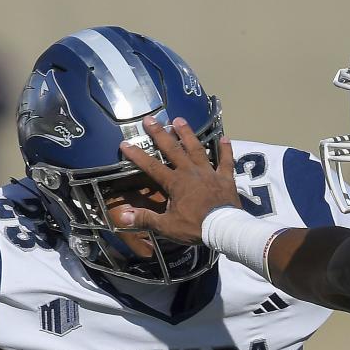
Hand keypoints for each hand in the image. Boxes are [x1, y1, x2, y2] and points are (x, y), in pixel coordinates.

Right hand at [118, 116, 240, 243]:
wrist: (224, 230)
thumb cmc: (195, 227)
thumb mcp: (167, 226)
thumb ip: (146, 219)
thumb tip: (123, 216)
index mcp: (175, 183)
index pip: (152, 166)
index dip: (137, 155)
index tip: (125, 143)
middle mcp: (191, 172)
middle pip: (173, 150)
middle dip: (160, 134)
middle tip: (150, 119)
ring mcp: (209, 172)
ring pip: (197, 149)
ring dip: (188, 134)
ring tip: (179, 120)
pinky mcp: (225, 178)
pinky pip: (226, 161)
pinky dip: (226, 149)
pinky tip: (225, 137)